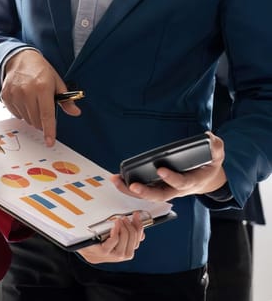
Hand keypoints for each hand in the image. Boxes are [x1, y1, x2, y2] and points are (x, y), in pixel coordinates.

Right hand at [0, 50, 80, 145]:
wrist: (20, 59)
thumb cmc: (41, 71)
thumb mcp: (57, 82)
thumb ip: (66, 100)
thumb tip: (75, 112)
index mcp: (43, 87)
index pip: (47, 115)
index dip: (49, 130)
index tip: (49, 142)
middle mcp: (27, 92)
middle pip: (36, 120)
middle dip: (42, 121)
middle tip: (43, 108)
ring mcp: (14, 94)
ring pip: (26, 119)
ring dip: (32, 116)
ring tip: (33, 101)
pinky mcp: (5, 96)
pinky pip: (16, 114)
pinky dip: (22, 112)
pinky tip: (23, 100)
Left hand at [77, 212, 144, 263]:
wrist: (70, 238)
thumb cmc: (88, 234)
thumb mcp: (107, 233)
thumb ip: (121, 234)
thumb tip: (140, 233)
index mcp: (117, 253)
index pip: (135, 245)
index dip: (139, 231)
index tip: (138, 218)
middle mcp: (114, 258)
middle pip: (132, 247)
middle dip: (134, 230)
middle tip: (129, 218)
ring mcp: (107, 257)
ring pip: (125, 248)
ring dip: (126, 232)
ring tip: (122, 220)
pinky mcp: (100, 253)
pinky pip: (113, 243)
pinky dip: (117, 233)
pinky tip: (115, 225)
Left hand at [110, 132, 227, 201]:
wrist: (205, 180)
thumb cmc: (208, 167)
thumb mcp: (217, 156)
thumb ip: (215, 147)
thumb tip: (209, 138)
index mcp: (191, 182)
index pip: (181, 183)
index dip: (171, 178)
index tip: (161, 170)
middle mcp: (176, 190)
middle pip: (159, 195)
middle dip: (145, 192)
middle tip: (133, 186)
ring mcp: (165, 190)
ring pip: (147, 195)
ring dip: (130, 190)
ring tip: (117, 180)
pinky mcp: (156, 188)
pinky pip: (142, 191)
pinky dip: (128, 187)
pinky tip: (117, 179)